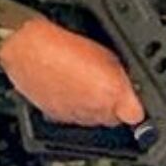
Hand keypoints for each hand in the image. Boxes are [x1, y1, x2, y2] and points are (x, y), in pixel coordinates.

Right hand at [0, 15, 144, 126]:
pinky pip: (76, 118)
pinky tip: (72, 91)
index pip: (138, 116)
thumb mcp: (106, 54)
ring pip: (96, 120)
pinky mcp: (58, 118)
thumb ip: (124, 76)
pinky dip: (77, 108)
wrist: (27, 48)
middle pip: (116, 119)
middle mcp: (96, 110)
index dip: (137, 106)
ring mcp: (76, 116)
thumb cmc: (63, 45)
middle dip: (116, 106)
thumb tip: (133, 86)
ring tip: (86, 86)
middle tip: (108, 87)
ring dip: (96, 108)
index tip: (134, 99)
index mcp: (113, 94)